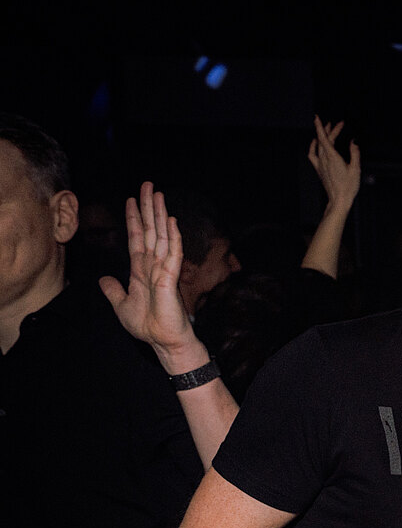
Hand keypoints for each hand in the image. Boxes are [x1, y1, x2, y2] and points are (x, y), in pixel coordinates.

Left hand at [98, 182, 205, 370]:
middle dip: (148, 208)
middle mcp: (153, 265)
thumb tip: (102, 279)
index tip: (131, 200)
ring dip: (160, 215)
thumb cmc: (147, 326)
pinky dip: (173, 238)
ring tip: (159, 195)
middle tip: (148, 185)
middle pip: (150, 231)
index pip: (137, 238)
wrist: (163, 342)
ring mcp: (164, 270)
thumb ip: (113, 290)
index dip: (134, 219)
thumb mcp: (121, 305)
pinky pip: (173, 254)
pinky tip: (172, 222)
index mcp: (141, 270)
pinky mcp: (171, 279)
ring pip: (162, 237)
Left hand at [307, 115, 361, 208]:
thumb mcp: (356, 169)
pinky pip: (313, 154)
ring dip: (322, 136)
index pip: (324, 138)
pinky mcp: (319, 169)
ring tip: (328, 129)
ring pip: (319, 145)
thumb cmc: (348, 187)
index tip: (318, 117)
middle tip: (338, 124)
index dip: (321, 126)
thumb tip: (354, 142)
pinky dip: (313, 146)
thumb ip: (355, 153)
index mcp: (333, 157)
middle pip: (323, 140)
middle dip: (330, 130)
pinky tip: (315, 143)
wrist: (339, 200)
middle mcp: (324, 159)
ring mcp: (320, 164)